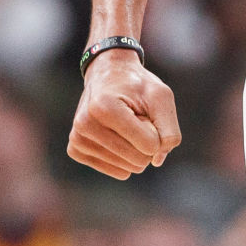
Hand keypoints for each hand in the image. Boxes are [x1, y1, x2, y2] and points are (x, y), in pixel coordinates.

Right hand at [68, 50, 179, 178]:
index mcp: (103, 107)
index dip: (157, 130)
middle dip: (147, 141)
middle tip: (135, 117)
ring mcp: (77, 139)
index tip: (144, 111)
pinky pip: (117, 171)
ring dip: (135, 148)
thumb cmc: (138, 86)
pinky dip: (125, 158)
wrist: (108, 75)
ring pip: (128, 168)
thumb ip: (169, 130)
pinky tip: (116, 136)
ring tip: (125, 124)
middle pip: (138, 159)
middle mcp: (85, 124)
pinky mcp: (75, 150)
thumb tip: (156, 161)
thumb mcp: (162, 97)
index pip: (150, 145)